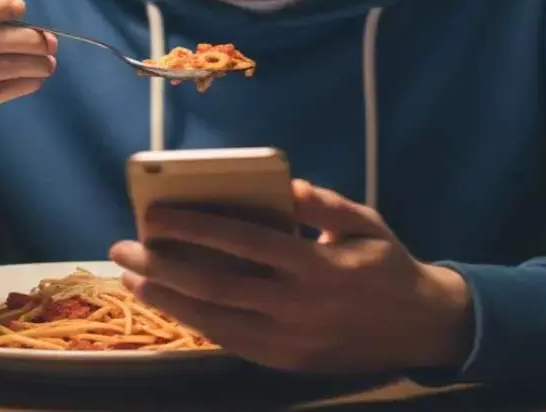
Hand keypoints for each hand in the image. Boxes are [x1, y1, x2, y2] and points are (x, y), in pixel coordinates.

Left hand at [110, 180, 473, 374]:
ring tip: (132, 277)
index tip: (155, 214)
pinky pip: (230, 342)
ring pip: (214, 320)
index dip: (194, 228)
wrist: (421, 328)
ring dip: (167, 299)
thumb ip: (323, 204)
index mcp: (316, 266)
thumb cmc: (386, 263)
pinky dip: (195, 322)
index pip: (242, 242)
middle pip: (215, 285)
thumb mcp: (365, 221)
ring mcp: (289, 341)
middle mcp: (297, 306)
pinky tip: (170, 303)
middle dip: (162, 266)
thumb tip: (284, 183)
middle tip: (123, 247)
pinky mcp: (285, 363)